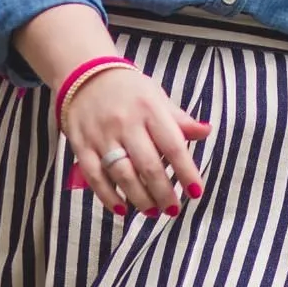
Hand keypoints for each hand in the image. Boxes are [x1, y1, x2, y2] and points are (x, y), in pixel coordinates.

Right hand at [62, 63, 212, 217]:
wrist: (85, 74)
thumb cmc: (129, 90)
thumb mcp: (157, 96)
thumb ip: (180, 119)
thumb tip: (206, 131)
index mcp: (150, 109)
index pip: (173, 146)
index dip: (186, 171)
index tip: (196, 192)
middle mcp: (126, 123)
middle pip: (148, 165)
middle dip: (163, 193)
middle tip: (174, 209)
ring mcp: (102, 136)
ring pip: (122, 175)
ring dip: (140, 199)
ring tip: (153, 212)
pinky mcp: (81, 146)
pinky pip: (95, 177)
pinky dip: (108, 197)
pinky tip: (122, 210)